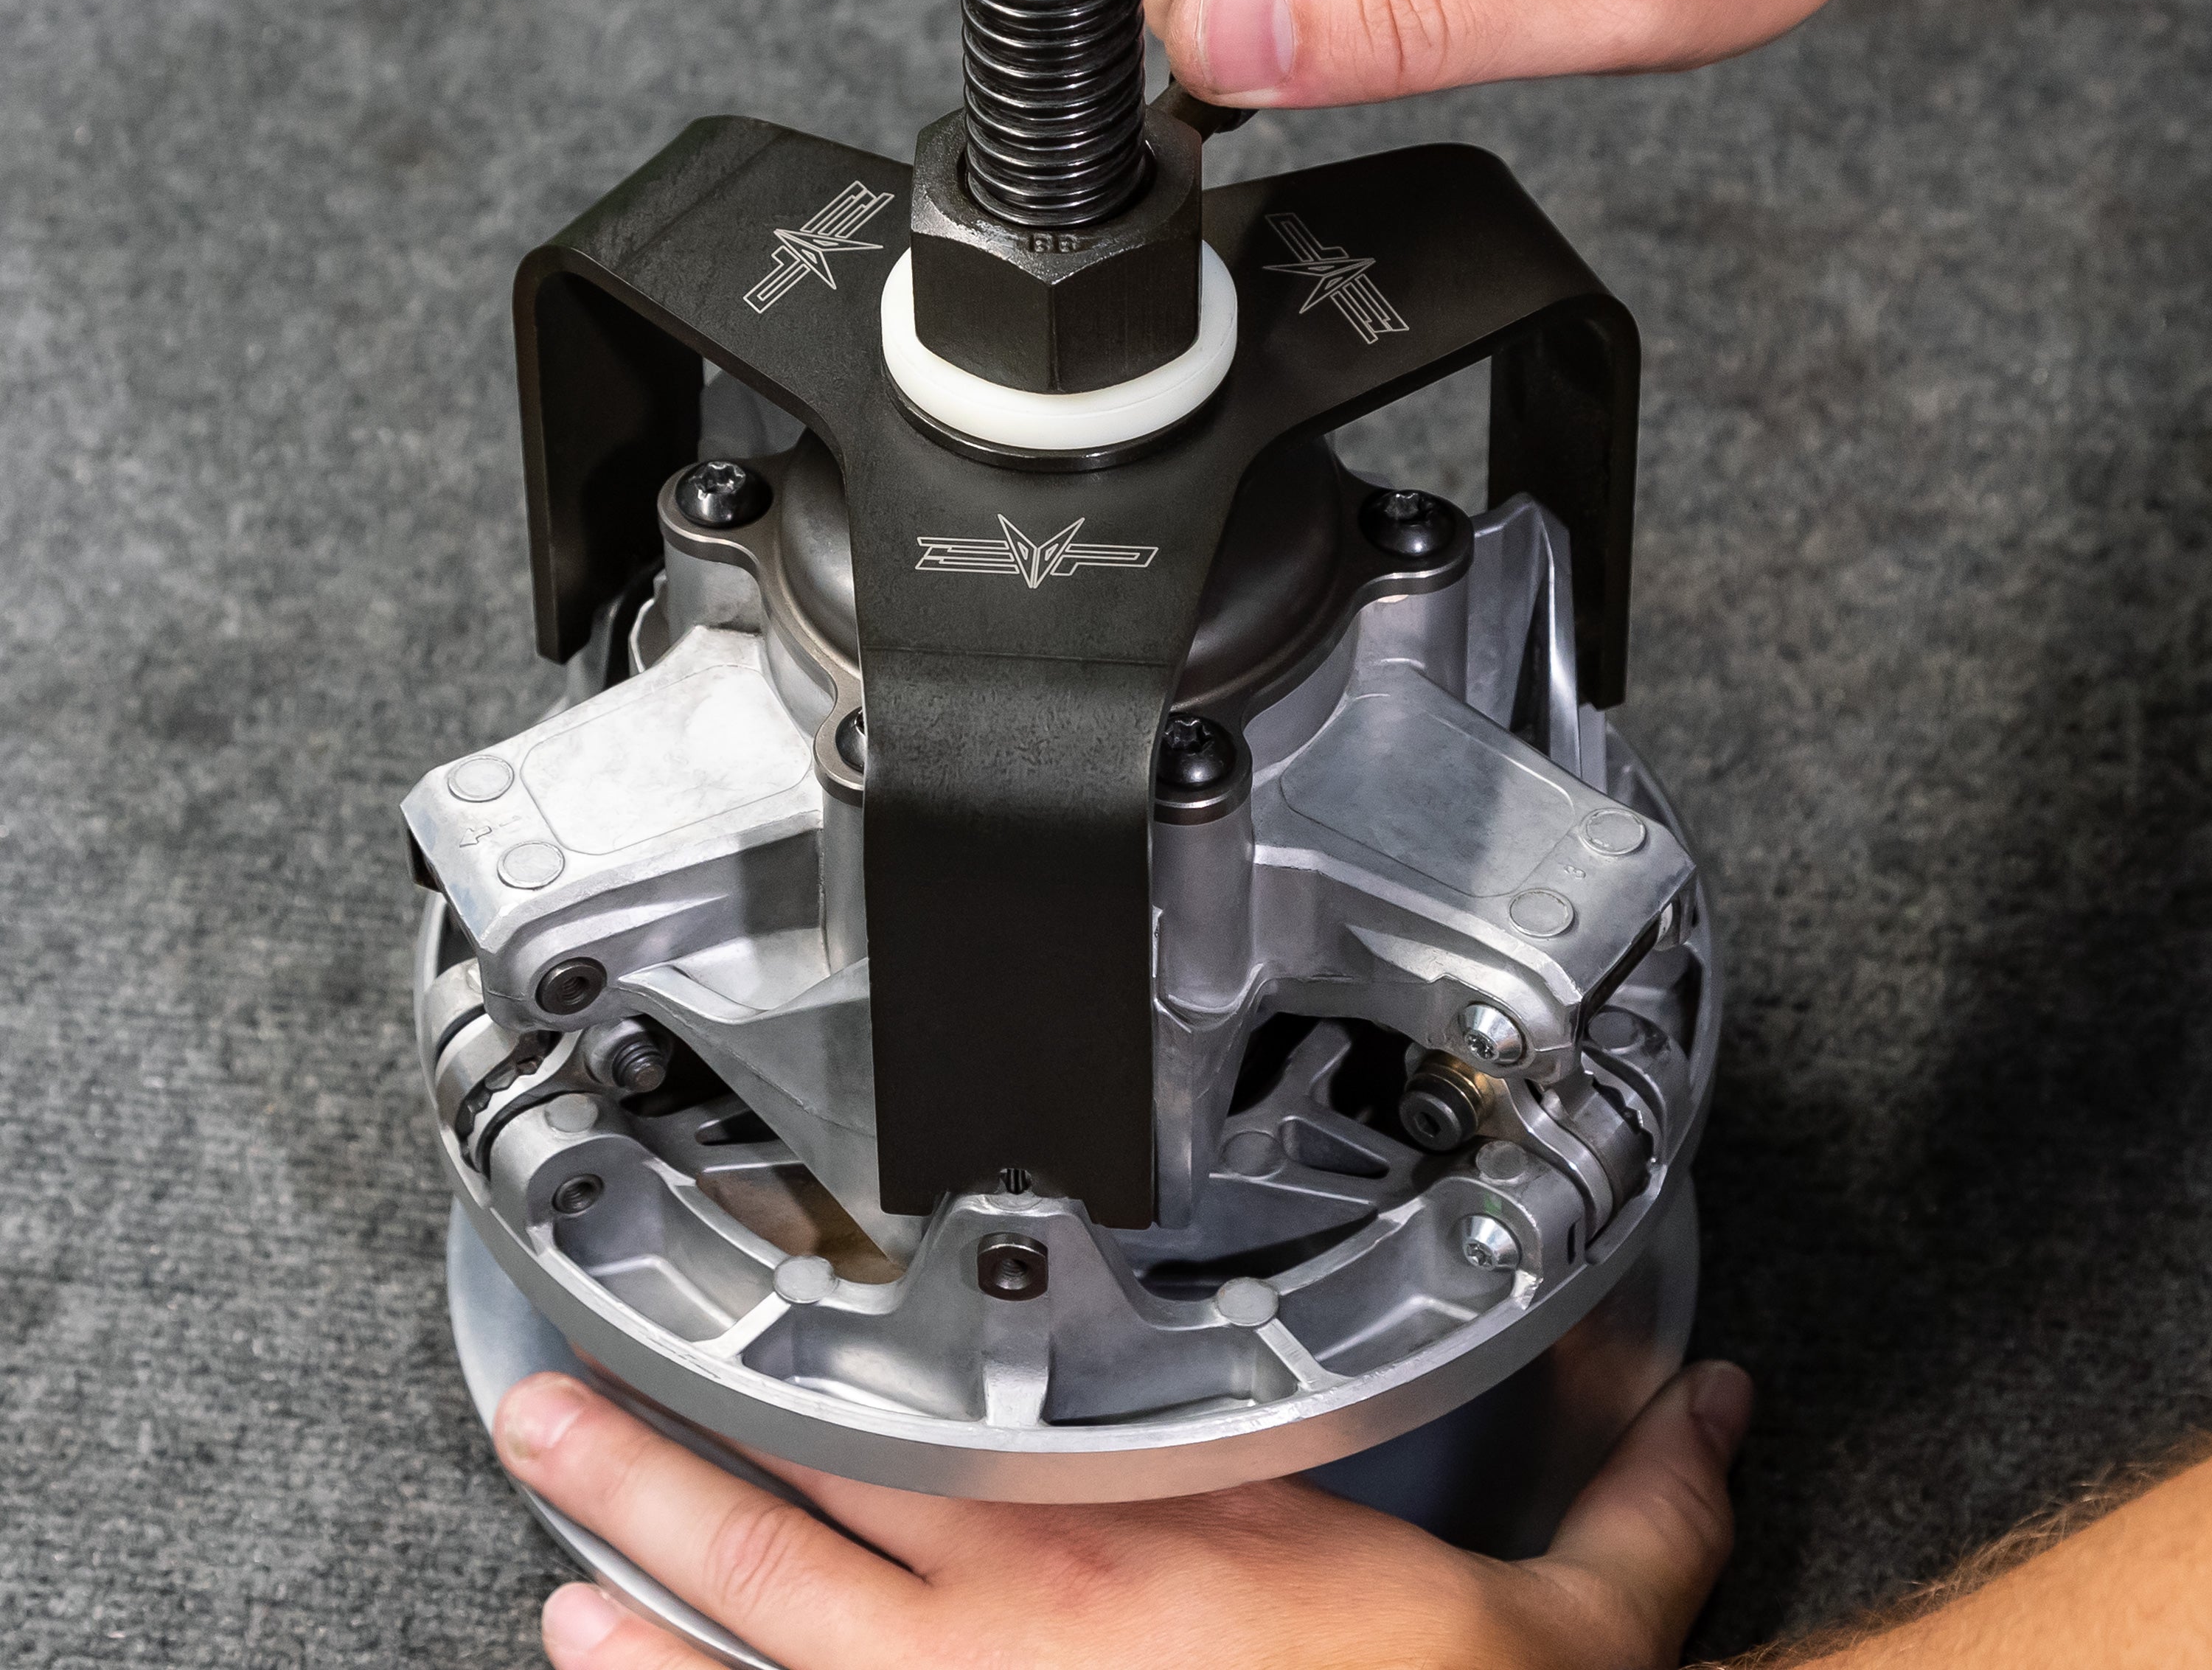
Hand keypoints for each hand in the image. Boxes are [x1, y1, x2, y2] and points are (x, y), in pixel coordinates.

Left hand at [495, 1358, 1752, 1669]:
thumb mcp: (1574, 1635)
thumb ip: (1633, 1504)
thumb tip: (1718, 1403)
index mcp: (1150, 1565)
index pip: (964, 1447)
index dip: (837, 1386)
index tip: (747, 1323)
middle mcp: (1034, 1659)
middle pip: (803, 1550)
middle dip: (656, 1480)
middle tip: (540, 1417)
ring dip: (657, 1629)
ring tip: (560, 1596)